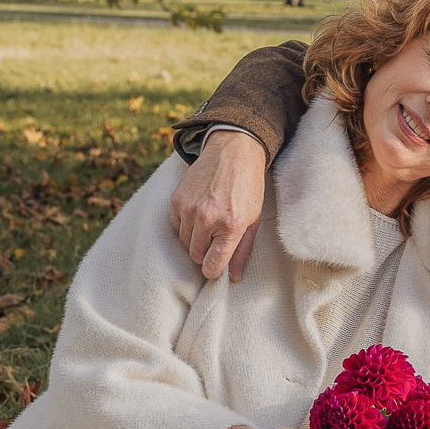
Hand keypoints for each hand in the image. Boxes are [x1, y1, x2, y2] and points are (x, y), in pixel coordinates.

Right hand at [171, 127, 267, 280]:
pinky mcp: (177, 200)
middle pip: (196, 256)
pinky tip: (199, 214)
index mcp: (231, 226)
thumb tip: (235, 276)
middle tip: (216, 240)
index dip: (214, 270)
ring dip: (195, 240)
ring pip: (184, 243)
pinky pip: (176, 226)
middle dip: (205, 254)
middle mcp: (207, 219)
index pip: (212, 265)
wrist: (233, 152)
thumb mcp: (253, 220)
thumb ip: (243, 250)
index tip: (217, 267)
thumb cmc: (248, 187)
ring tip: (209, 225)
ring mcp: (189, 209)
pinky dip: (185, 226)